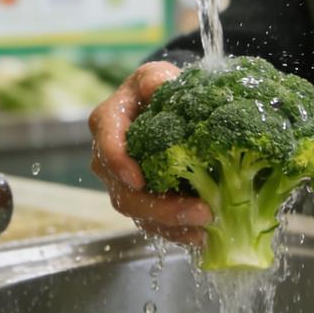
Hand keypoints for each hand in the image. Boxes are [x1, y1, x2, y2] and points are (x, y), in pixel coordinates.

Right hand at [89, 61, 211, 243]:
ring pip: (140, 214)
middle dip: (161, 208)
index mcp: (107, 125)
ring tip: (206, 229)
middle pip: (125, 194)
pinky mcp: (142, 201)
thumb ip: (155, 79)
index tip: (140, 180)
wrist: (158, 108)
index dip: (120, 165)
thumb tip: (160, 88)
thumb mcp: (154, 76)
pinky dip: (177, 232)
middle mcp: (109, 161)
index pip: (107, 148)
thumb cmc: (154, 89)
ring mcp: (124, 185)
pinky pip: (154, 223)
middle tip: (199, 211)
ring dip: (172, 226)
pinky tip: (202, 237)